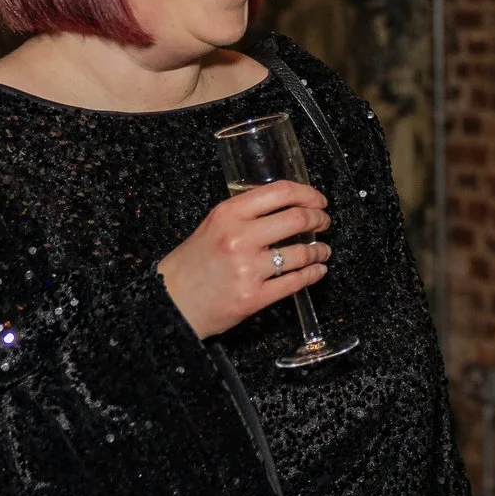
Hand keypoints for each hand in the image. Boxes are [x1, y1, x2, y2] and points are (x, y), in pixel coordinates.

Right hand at [156, 182, 332, 339]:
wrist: (170, 303)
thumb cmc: (191, 264)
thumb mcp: (211, 226)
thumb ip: (244, 215)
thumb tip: (286, 207)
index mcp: (227, 214)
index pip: (280, 192)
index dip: (308, 194)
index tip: (319, 200)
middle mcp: (238, 238)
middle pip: (297, 219)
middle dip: (319, 219)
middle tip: (324, 222)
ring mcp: (247, 269)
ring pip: (301, 253)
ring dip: (320, 251)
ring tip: (323, 250)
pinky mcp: (254, 297)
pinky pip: (296, 282)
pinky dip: (313, 274)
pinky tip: (317, 271)